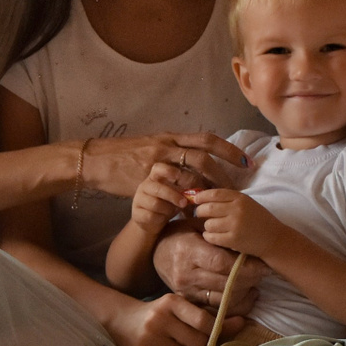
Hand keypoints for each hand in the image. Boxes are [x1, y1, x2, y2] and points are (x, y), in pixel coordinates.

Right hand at [84, 132, 249, 199]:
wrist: (98, 161)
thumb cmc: (127, 156)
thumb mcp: (154, 146)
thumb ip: (174, 152)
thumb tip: (198, 157)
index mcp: (170, 137)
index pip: (206, 140)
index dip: (229, 150)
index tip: (247, 161)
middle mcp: (165, 146)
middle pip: (201, 156)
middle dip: (221, 172)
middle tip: (234, 188)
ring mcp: (153, 163)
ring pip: (185, 174)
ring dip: (201, 189)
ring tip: (212, 201)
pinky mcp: (142, 180)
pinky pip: (166, 190)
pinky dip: (178, 199)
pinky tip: (185, 208)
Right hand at [104, 293, 237, 345]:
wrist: (121, 320)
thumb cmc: (160, 314)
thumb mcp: (180, 308)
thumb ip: (207, 316)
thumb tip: (241, 323)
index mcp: (172, 302)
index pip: (203, 320)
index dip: (214, 331)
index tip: (217, 334)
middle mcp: (160, 318)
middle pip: (197, 343)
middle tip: (188, 342)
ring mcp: (150, 337)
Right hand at [129, 164, 191, 232]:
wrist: (150, 223)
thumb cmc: (166, 206)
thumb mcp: (174, 196)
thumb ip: (182, 191)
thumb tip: (198, 191)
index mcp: (154, 178)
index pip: (158, 168)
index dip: (168, 170)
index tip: (179, 176)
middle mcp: (144, 186)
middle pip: (158, 188)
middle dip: (173, 196)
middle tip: (184, 203)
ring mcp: (138, 200)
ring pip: (155, 204)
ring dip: (167, 209)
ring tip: (171, 212)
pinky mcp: (136, 214)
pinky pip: (151, 216)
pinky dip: (160, 218)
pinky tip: (161, 219)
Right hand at [151, 227, 264, 313]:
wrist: (156, 254)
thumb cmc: (179, 234)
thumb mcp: (194, 225)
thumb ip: (216, 231)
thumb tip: (245, 238)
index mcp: (188, 251)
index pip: (221, 263)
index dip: (245, 266)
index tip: (262, 264)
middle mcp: (186, 274)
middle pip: (226, 282)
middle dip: (250, 278)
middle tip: (265, 271)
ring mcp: (187, 291)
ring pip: (224, 298)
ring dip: (246, 291)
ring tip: (257, 281)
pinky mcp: (190, 301)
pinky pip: (218, 309)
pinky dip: (237, 304)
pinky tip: (248, 295)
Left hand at [186, 188, 284, 257]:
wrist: (274, 239)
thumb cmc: (259, 220)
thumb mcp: (247, 204)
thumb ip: (229, 200)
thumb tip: (202, 199)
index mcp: (240, 198)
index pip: (214, 194)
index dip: (202, 196)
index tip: (196, 200)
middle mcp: (237, 210)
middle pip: (207, 208)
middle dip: (200, 212)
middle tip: (200, 215)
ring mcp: (235, 225)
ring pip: (208, 224)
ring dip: (207, 226)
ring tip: (213, 228)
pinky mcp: (233, 240)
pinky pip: (211, 237)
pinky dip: (209, 237)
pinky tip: (214, 236)